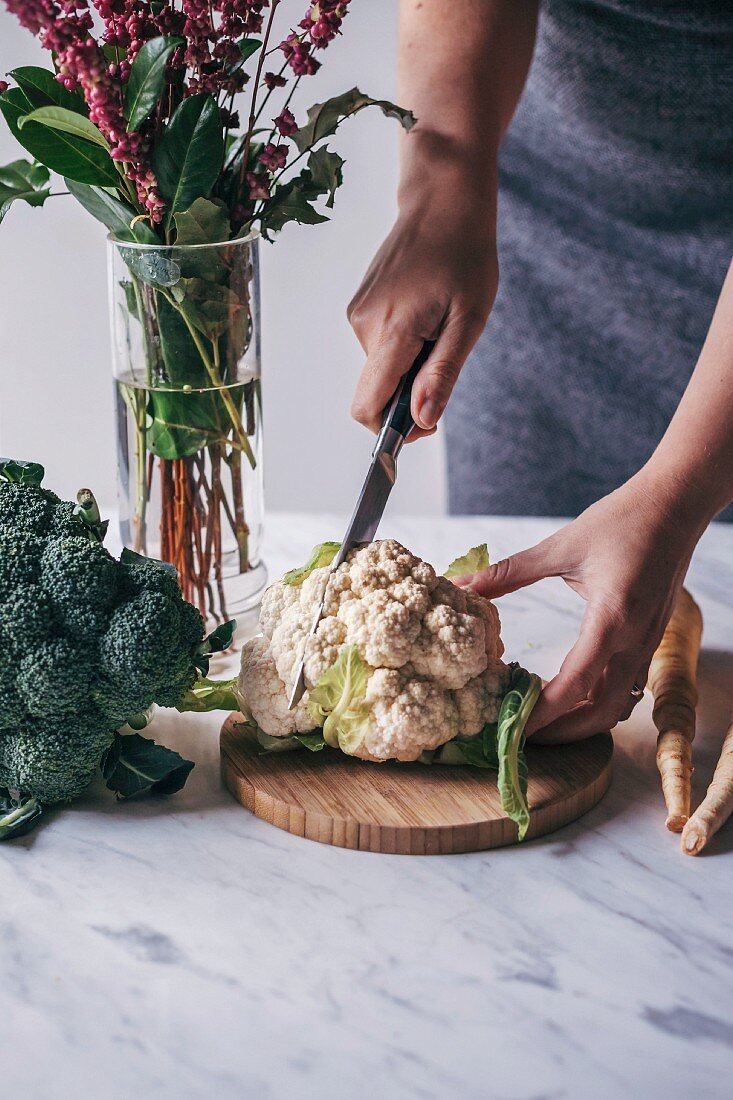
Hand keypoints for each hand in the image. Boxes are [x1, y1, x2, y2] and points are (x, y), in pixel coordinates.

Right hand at [347, 175, 497, 438]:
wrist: (442, 199)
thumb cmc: (464, 254)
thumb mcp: (468, 320)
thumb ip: (441, 373)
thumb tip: (421, 421)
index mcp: (392, 330)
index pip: (367, 406)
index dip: (391, 429)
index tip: (425, 422)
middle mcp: (363, 324)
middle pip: (377, 390)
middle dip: (411, 390)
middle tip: (447, 351)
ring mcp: (358, 313)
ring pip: (381, 368)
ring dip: (411, 363)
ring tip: (440, 322)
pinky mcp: (360, 306)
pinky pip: (380, 347)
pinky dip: (404, 345)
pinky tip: (427, 311)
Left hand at [457, 472, 704, 740]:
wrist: (676, 504)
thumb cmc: (622, 520)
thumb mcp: (561, 546)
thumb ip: (509, 572)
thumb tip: (464, 584)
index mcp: (612, 618)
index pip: (576, 683)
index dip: (545, 712)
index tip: (514, 727)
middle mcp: (635, 639)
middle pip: (601, 711)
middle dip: (563, 732)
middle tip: (523, 736)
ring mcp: (649, 642)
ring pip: (619, 704)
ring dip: (582, 722)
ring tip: (544, 723)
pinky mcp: (653, 638)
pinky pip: (628, 685)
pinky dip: (600, 701)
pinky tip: (573, 695)